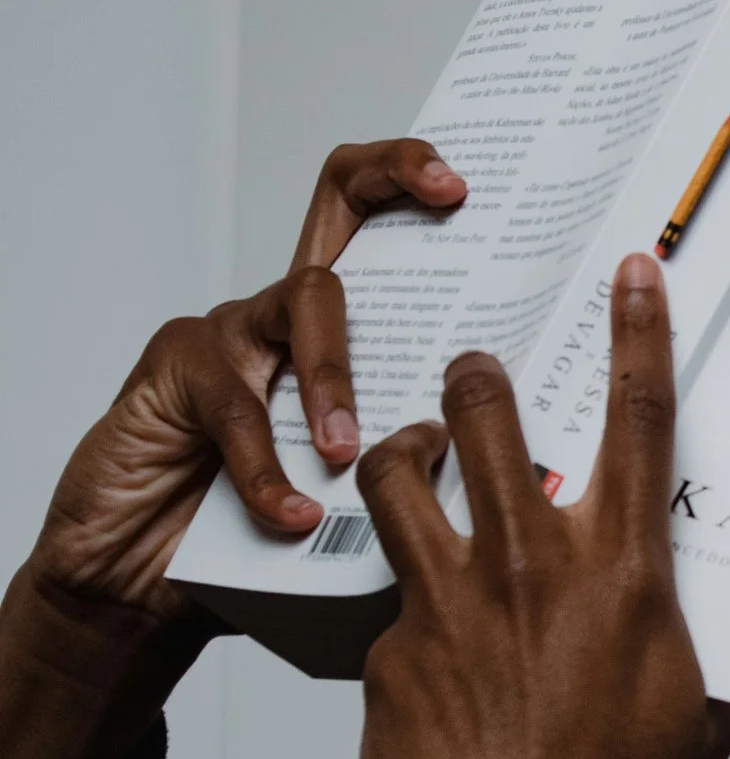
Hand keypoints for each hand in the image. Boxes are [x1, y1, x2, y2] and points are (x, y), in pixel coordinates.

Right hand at [0, 140, 466, 758]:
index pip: (397, 231)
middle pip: (341, 203)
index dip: (428, 185)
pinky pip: (235, 402)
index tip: (477, 187)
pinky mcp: (176, 370)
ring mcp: (237, 331)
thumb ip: (443, 473)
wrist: (153, 584)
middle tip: (448, 192)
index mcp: (363, 338)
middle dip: (392, 175)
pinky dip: (267, 467)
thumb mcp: (384, 505)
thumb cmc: (283, 545)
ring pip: (305, 302)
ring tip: (351, 449)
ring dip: (338, 374)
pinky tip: (294, 515)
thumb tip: (547, 482)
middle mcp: (299, 313)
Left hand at [356, 254, 729, 758]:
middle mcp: (532, 566)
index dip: (637, 333)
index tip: (631, 273)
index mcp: (625, 574)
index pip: (639, 421)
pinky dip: (405, 611)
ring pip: (400, 476)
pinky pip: (389, 604)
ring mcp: (448, 603)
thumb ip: (682, 652)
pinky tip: (422, 655)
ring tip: (410, 459)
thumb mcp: (691, 716)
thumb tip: (685, 644)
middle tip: (473, 375)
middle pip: (490, 417)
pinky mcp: (388, 653)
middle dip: (477, 379)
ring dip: (406, 453)